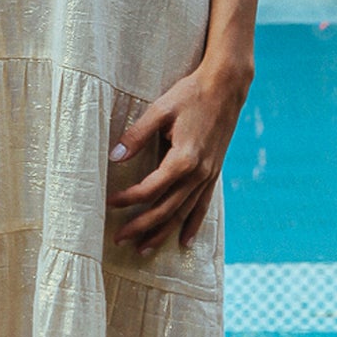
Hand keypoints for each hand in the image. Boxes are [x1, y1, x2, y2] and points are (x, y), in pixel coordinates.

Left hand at [106, 57, 251, 252]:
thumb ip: (136, 135)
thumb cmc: (191, 95)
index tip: (109, 202)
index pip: (150, 189)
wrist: (227, 87)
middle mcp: (198, 174)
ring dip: (162, 233)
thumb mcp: (160, 110)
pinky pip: (202, 206)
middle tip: (119, 239)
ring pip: (183, 213)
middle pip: (165, 209)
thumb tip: (114, 157)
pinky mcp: (214, 174)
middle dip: (141, 226)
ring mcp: (208, 176)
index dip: (128, 198)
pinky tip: (185, 242)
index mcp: (183, 159)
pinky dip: (192, 225)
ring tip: (143, 249)